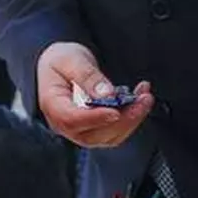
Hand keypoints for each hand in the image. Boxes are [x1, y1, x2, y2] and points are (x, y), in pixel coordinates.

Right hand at [36, 42, 153, 147]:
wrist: (58, 65)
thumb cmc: (59, 62)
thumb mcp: (70, 59)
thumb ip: (87, 76)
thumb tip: (107, 94)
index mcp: (53, 105)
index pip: (71, 120)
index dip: (95, 118)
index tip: (116, 111)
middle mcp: (63, 123)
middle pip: (93, 135)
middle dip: (123, 121)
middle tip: (142, 100)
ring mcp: (79, 128)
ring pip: (107, 137)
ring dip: (131, 121)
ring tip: (144, 97)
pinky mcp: (93, 127)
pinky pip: (114, 132)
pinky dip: (130, 119)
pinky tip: (139, 101)